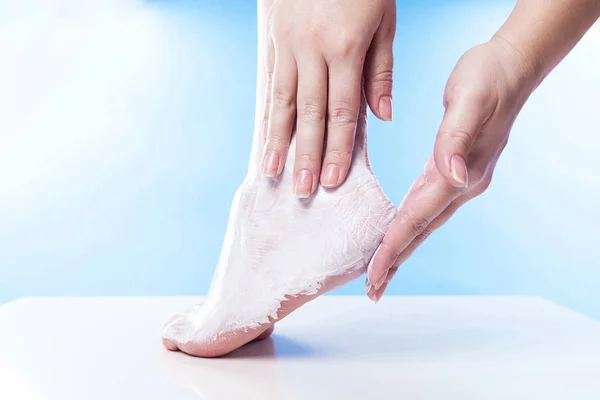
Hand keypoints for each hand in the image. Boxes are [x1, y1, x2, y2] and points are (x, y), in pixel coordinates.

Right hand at [260, 0, 395, 196]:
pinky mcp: (273, 40)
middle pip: (310, 114)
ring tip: (274, 172)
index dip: (338, 148)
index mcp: (345, 48)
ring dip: (279, 141)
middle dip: (307, 155)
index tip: (334, 180)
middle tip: (304, 191)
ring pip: (284, 102)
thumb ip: (380, 70)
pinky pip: (270, 83)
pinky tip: (265, 133)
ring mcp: (287, 45)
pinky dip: (268, 112)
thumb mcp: (384, 18)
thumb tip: (380, 117)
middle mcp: (311, 51)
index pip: (342, 111)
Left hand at [366, 38, 538, 300]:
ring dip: (401, 248)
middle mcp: (460, 184)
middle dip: (394, 261)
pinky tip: (397, 230)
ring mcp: (460, 180)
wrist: (509, 66)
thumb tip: (453, 177)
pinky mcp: (453, 170)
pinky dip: (409, 224)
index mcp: (458, 174)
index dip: (393, 247)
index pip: (417, 218)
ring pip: (423, 223)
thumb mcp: (469, 101)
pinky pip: (426, 206)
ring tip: (380, 271)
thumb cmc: (487, 77)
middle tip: (372, 290)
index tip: (373, 273)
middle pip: (420, 231)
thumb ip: (456, 140)